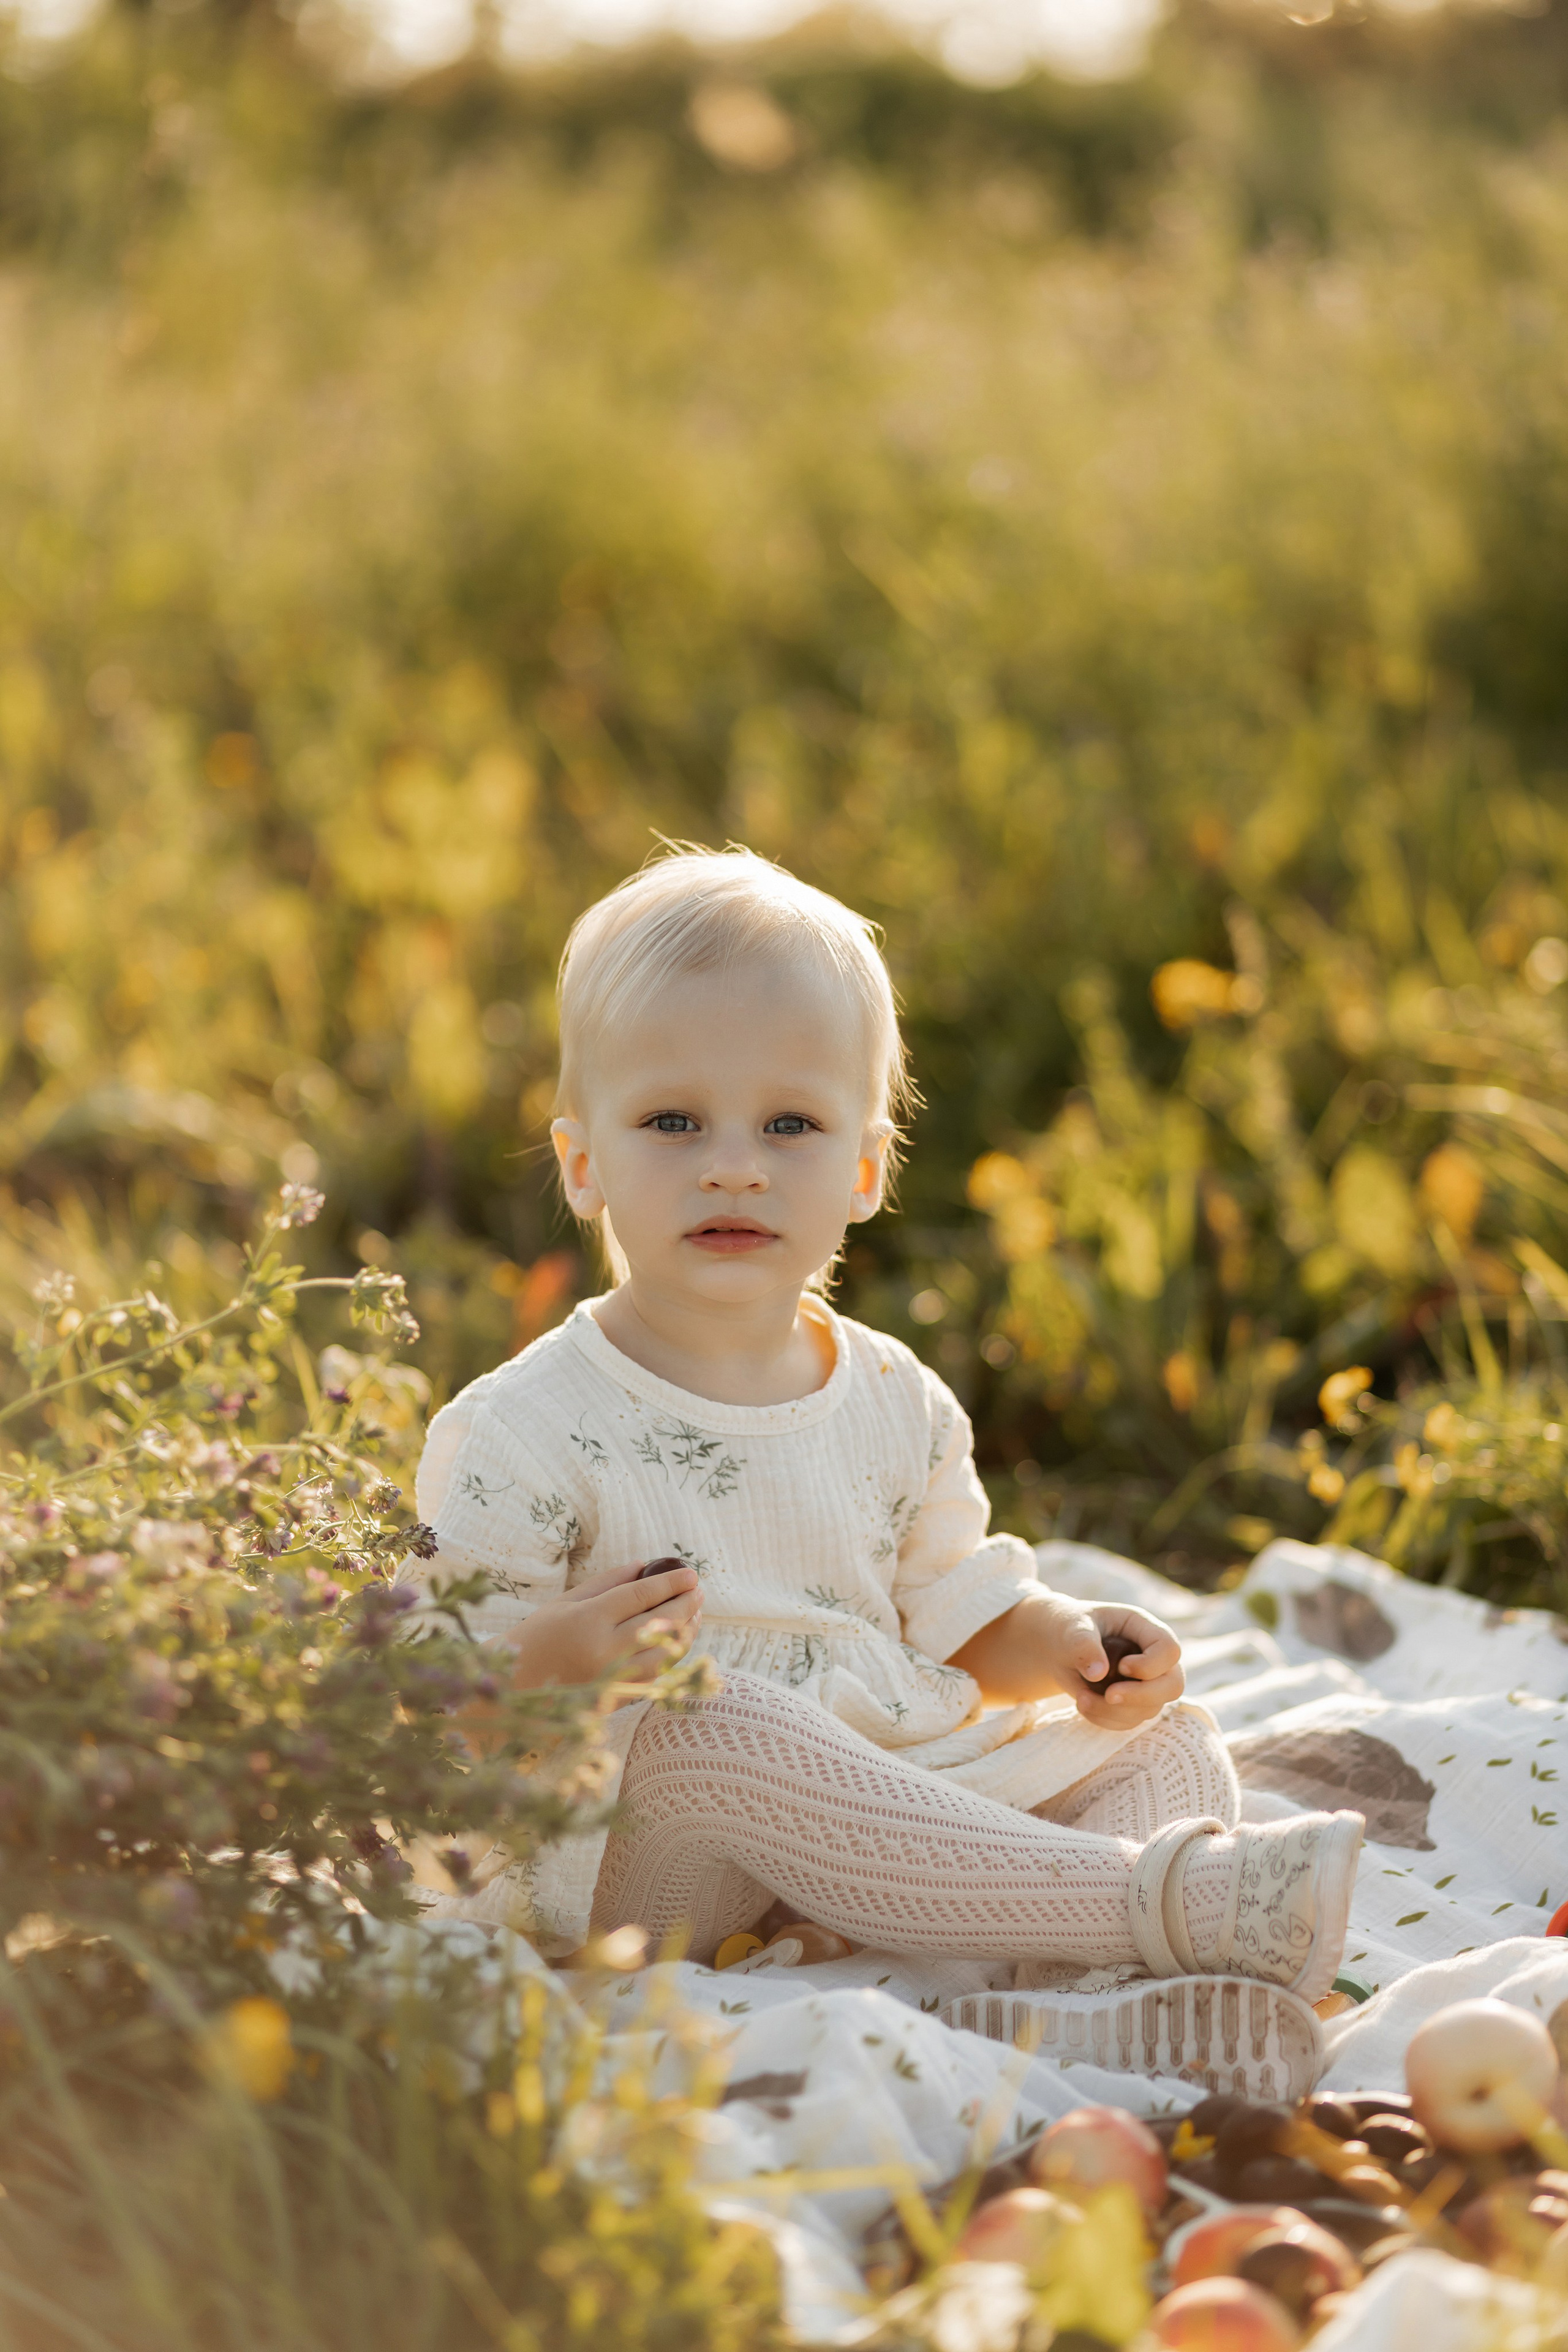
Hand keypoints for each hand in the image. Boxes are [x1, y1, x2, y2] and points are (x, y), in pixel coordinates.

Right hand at [503, 1559, 702, 1691]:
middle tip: (697, 1590)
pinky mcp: (615, 1700)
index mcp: (588, 1621)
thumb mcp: (564, 1603)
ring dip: (685, 1631)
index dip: (669, 1583)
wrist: (511, 1690)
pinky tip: (677, 1641)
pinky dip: (670, 1657)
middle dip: (684, 1604)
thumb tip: (643, 1566)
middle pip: (659, 1622)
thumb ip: (606, 1583)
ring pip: (664, 1653)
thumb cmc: (535, 1638)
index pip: (641, 1595)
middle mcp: (603, 1651)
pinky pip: (653, 1676)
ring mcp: (612, 1679)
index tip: (689, 1573)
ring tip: (694, 1613)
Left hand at [1043, 1600, 1183, 1727]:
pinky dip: (1105, 1720)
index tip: (1121, 1666)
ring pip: (1149, 1710)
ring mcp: (1147, 1684)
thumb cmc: (1070, 1627)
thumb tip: (1098, 1674)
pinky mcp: (1133, 1705)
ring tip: (1080, 1698)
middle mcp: (1154, 1659)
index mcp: (1146, 1629)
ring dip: (1114, 1711)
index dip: (1150, 1665)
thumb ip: (1084, 1644)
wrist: (1059, 1647)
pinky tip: (1083, 1704)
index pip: (1169, 1650)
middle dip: (1140, 1696)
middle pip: (1173, 1686)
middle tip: (1109, 1695)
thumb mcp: (1073, 1627)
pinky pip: (1129, 1722)